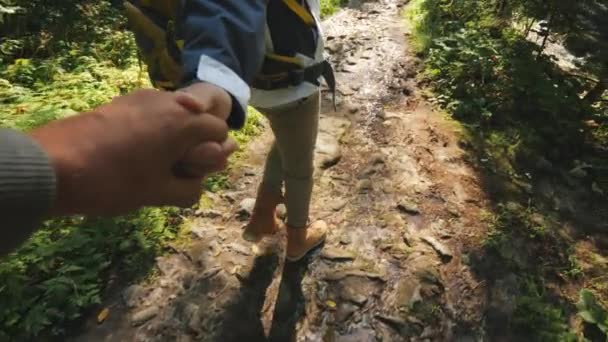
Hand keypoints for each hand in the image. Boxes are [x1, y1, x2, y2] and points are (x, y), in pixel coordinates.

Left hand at [28, 89, 229, 215]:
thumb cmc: (116, 181)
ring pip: (173, 114)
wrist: (55, 165)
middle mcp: (168, 102)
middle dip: (194, 142)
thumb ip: (189, 189)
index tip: (194, 170)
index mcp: (185, 123)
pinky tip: (133, 151)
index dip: (213, 152)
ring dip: (173, 135)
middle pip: (198, 119)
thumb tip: (197, 186)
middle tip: (175, 168)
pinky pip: (151, 112)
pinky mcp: (122, 101)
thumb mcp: (159, 194)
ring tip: (152, 162)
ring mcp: (143, 98)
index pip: (219, 130)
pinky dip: (153, 129)